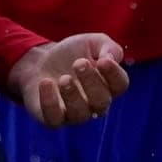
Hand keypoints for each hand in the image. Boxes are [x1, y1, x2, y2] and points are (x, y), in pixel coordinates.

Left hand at [7, 33, 129, 128]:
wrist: (42, 61)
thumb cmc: (72, 53)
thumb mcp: (91, 42)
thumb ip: (107, 46)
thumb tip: (111, 58)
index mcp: (108, 84)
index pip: (120, 84)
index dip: (114, 74)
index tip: (102, 60)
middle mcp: (95, 103)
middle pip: (102, 101)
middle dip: (91, 82)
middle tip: (78, 63)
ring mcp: (74, 114)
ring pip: (80, 114)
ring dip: (72, 95)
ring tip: (63, 78)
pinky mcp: (53, 118)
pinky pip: (54, 119)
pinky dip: (50, 103)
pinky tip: (46, 83)